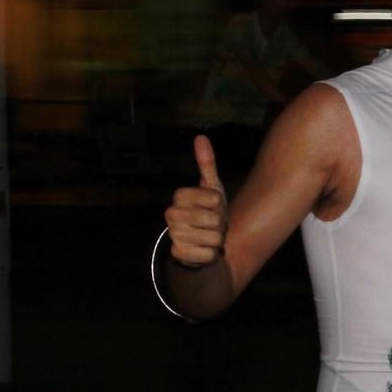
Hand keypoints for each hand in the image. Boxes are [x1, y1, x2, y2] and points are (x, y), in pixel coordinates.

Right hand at [165, 135, 226, 267]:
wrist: (201, 242)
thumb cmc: (209, 212)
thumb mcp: (212, 188)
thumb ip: (206, 164)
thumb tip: (200, 137)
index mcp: (180, 196)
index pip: (213, 198)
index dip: (220, 204)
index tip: (215, 206)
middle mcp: (171, 215)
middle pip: (213, 219)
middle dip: (220, 224)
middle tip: (214, 224)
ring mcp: (173, 235)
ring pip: (213, 238)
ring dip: (218, 240)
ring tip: (210, 237)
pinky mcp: (178, 254)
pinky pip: (209, 255)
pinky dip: (212, 254)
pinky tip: (205, 250)